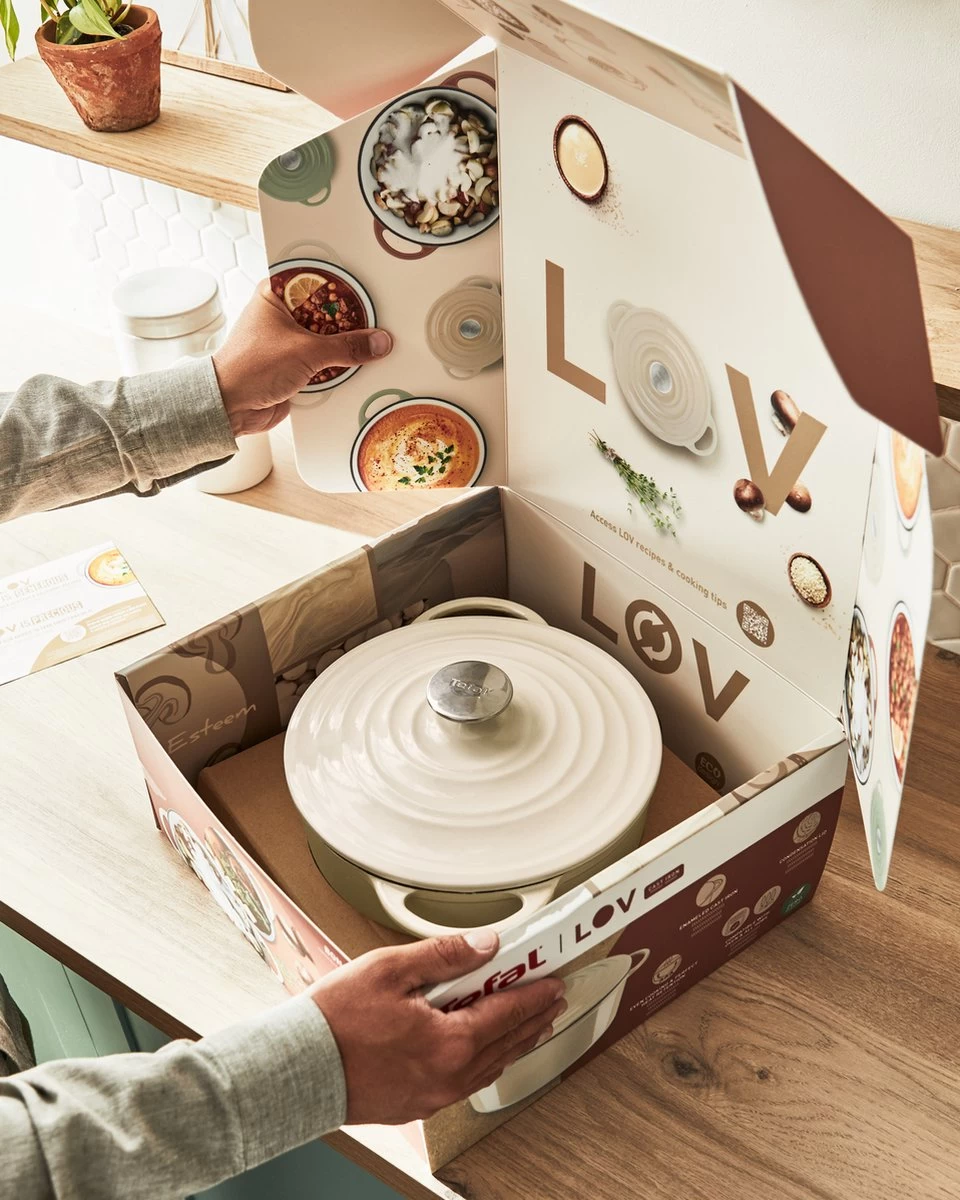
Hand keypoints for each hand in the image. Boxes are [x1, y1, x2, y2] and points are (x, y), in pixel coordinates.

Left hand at [211, 281, 393, 436]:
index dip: (342, 285)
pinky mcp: (294, 367)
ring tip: (371, 345)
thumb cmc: (251, 367)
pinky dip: (337, 368)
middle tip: (377, 320)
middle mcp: (282, 316)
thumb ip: (346, 347)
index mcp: (276, 296)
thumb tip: (377, 342)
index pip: (316, 281)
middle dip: (350, 321)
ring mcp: (288, 342)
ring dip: (344, 348)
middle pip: (326, 313)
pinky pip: (324, 363)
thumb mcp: (306, 351)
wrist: (230, 407)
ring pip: (326, 339)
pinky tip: (356, 367)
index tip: (368, 290)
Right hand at [310, 930, 565, 1123]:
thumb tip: (484, 945)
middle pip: (505, 1045)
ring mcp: (432, 1096)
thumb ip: (444, 955)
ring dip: (512, 1043)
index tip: (554, 983)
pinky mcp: (414, 1105)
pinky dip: (483, 1062)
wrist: (295, 1070)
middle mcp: (447, 1077)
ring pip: (487, 1068)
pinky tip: (480, 1051)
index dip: (534, 995)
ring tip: (527, 1026)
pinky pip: (464, 1083)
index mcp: (449, 1043)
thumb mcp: (390, 969)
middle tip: (552, 1003)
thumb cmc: (334, 1022)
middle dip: (532, 1020)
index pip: (508, 1014)